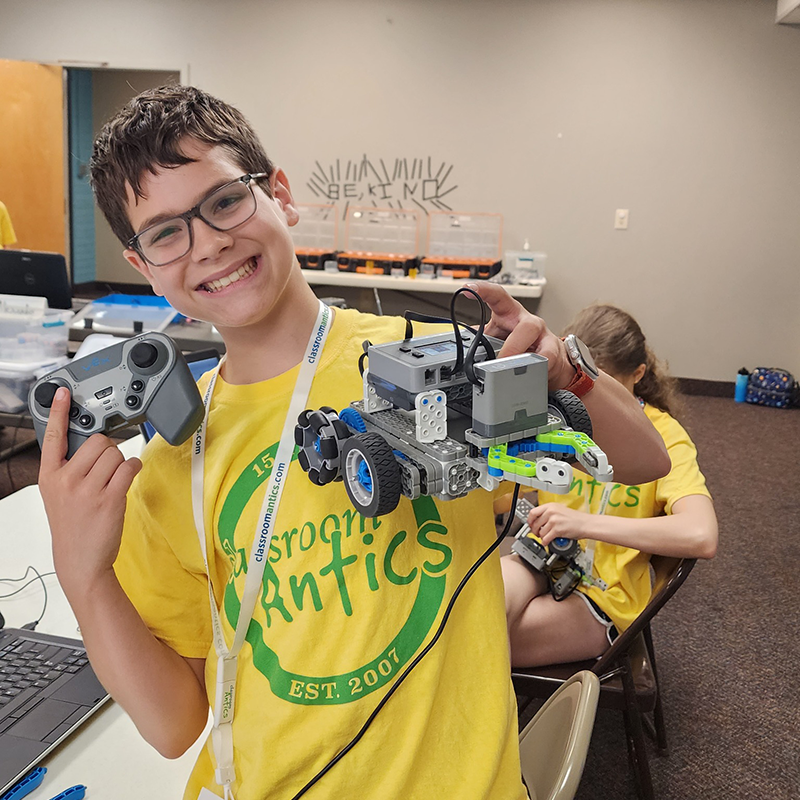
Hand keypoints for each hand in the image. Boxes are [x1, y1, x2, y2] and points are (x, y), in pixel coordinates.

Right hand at [38, 387, 142, 595]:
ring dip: (121, 463)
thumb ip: (68, 469)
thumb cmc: (73, 525)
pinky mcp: (109, 498)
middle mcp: (65, 480)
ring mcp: (87, 490)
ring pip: (116, 453)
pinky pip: (129, 467)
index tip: (63, 392)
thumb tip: (90, 445)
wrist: (79, 560)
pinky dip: (133, 469)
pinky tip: (127, 479)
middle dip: (108, 450)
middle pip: (98, 441)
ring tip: (113, 480)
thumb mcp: (58, 494)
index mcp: (49, 475)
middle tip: (105, 469)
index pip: (52, 436)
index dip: (59, 411)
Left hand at [465, 282, 575, 389]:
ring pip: (537, 339)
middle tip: (500, 359)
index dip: (484, 290)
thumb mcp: (498, 336)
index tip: (468, 288)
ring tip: (511, 368)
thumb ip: (482, 338)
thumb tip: (459, 344)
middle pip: (525, 325)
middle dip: (513, 344)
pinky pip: (547, 356)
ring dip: (523, 354)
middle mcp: (527, 320)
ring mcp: (542, 334)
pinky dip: (537, 365)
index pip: (498, 296)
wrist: (548, 356)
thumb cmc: (520, 342)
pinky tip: (531, 371)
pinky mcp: (552, 349)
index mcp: (510, 313)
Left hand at [527, 503, 594, 545]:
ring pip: (540, 532)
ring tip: (546, 537)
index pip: (532, 512)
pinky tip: (548, 541)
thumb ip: (548, 513)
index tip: (530, 524)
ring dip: (542, 537)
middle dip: (534, 530)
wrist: (586, 524)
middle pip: (534, 523)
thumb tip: (538, 520)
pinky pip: (545, 539)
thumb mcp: (559, 510)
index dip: (530, 520)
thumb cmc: (575, 518)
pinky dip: (545, 542)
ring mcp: (554, 520)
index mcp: (550, 506)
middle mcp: (551, 512)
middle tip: (537, 533)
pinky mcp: (557, 530)